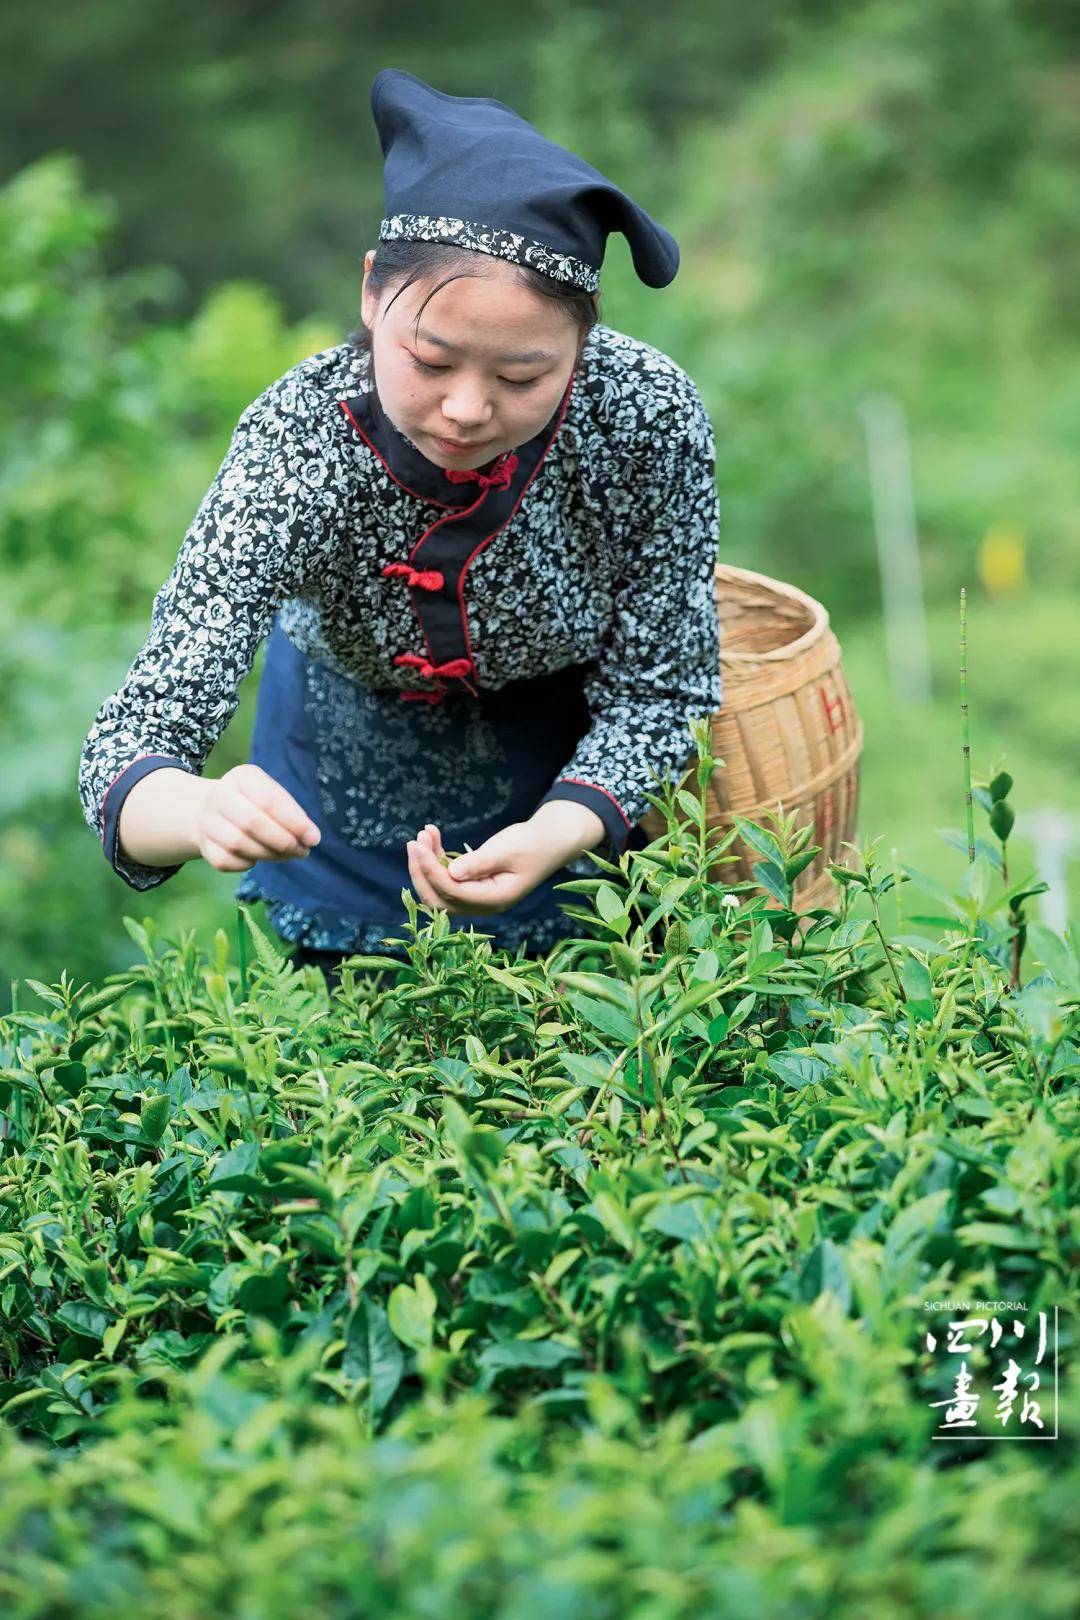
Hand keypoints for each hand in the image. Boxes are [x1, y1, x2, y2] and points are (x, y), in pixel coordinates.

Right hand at [194, 763, 321, 872]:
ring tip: (285, 855)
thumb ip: (292, 814)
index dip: (294, 822)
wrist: (210, 810)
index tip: (314, 839)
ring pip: (238, 844)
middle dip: (282, 841)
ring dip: (268, 855)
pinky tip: (258, 858)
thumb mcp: (272, 796)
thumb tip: (311, 838)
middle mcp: (219, 796)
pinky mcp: (204, 846)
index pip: (269, 800)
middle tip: (301, 851)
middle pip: (251, 823)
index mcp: (241, 777)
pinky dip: (247, 863)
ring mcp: (207, 821)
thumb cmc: (253, 802)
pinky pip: (227, 861)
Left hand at [405, 820, 556, 916]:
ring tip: (424, 834)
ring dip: (426, 864)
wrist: (549, 841)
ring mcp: (477, 896)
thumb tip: (450, 872)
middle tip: (414, 842)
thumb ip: (479, 863)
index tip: (418, 846)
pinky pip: (447, 878)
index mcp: (494, 899)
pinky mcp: (473, 884)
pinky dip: (436, 860)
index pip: (453, 892)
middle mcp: (482, 904)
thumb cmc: (532, 844)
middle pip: (439, 899)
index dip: (431, 871)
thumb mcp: (507, 850)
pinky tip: (433, 836)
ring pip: (439, 889)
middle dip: (422, 872)